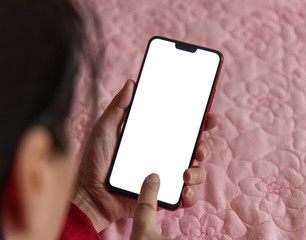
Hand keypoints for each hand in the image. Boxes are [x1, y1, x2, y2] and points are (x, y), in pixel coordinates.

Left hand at [72, 80, 219, 231]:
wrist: (88, 194)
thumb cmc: (95, 160)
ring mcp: (165, 176)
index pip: (181, 127)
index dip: (199, 121)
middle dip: (203, 146)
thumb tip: (131, 83)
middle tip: (199, 147)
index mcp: (154, 138)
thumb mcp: (105, 128)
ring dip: (198, 172)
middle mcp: (163, 155)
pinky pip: (184, 197)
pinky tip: (184, 191)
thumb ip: (118, 107)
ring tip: (186, 174)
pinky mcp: (162, 195)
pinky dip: (190, 195)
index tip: (209, 116)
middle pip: (194, 148)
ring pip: (195, 172)